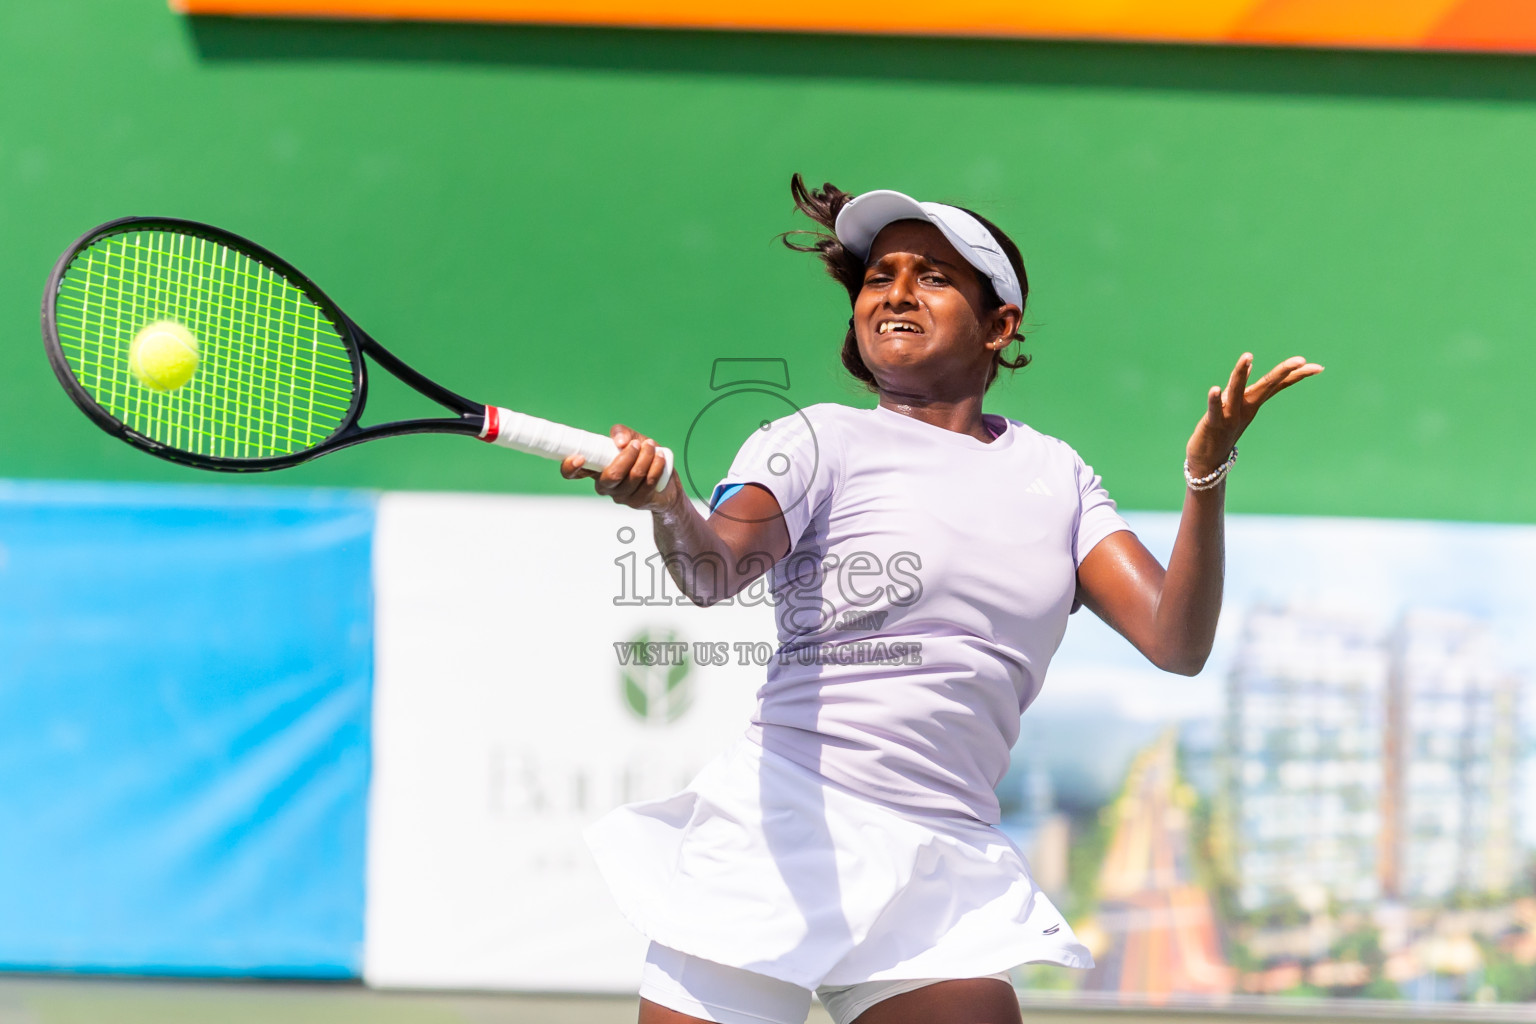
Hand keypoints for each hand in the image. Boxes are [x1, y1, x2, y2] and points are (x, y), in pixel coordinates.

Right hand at [560, 423, 679, 512]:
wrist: (666, 482)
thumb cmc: (642, 458)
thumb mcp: (631, 439)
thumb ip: (621, 433)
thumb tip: (620, 441)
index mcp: (595, 469)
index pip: (572, 473)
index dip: (570, 467)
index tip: (579, 456)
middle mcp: (604, 485)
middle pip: (611, 475)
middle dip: (627, 456)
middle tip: (636, 444)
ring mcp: (620, 496)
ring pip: (633, 477)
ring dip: (645, 457)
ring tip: (651, 446)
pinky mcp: (638, 502)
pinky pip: (648, 482)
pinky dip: (656, 466)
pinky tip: (660, 457)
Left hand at [1187, 353, 1322, 475]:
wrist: (1210, 463)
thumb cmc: (1221, 431)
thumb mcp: (1235, 406)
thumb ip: (1243, 388)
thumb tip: (1249, 366)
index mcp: (1253, 402)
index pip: (1278, 385)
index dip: (1296, 376)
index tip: (1318, 367)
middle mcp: (1246, 408)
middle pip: (1266, 386)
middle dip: (1282, 372)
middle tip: (1300, 360)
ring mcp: (1231, 416)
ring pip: (1237, 392)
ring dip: (1241, 374)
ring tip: (1247, 356)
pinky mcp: (1214, 424)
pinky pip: (1215, 410)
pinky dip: (1215, 400)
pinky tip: (1214, 388)